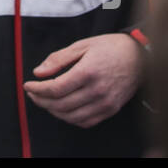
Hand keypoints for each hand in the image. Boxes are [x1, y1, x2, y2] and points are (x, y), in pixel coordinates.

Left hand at [22, 34, 143, 128]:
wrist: (139, 57)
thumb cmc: (110, 48)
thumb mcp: (82, 45)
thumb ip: (58, 59)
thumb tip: (38, 72)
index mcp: (88, 72)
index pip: (55, 88)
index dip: (37, 89)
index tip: (28, 85)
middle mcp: (97, 90)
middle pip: (61, 105)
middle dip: (41, 100)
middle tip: (33, 93)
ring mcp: (105, 102)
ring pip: (71, 116)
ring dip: (53, 111)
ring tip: (45, 101)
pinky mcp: (111, 109)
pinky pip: (86, 121)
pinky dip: (70, 119)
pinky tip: (63, 109)